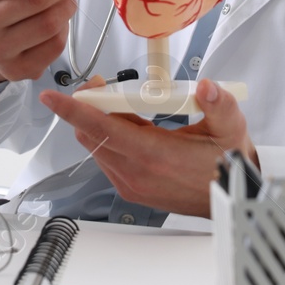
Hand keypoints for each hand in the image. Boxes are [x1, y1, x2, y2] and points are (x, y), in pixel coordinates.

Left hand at [38, 77, 256, 216]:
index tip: (52, 97)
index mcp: (155, 156)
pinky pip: (106, 157)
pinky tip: (131, 128)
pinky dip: (108, 138)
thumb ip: (220, 105)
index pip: (103, 129)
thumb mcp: (232, 130)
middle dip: (88, 106)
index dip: (74, 110)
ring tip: (123, 106)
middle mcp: (136, 173)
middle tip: (100, 85)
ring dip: (100, 122)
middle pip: (93, 134)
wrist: (231, 200)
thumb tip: (207, 87)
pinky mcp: (130, 189)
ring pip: (97, 145)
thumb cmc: (227, 166)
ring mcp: (131, 183)